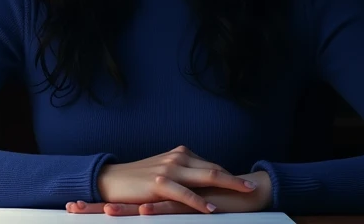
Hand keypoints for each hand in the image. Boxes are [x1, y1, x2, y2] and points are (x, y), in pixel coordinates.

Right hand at [84, 145, 257, 213]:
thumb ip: (182, 174)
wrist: (111, 179)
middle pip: (214, 168)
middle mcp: (178, 158)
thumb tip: (200, 182)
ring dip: (227, 185)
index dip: (229, 175)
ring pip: (205, 177)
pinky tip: (212, 209)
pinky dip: (200, 202)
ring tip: (243, 193)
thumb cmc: (137, 179)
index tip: (244, 182)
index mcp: (180, 154)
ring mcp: (169, 170)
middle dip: (235, 178)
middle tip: (253, 187)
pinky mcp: (159, 184)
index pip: (211, 165)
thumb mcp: (163, 172)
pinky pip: (185, 194)